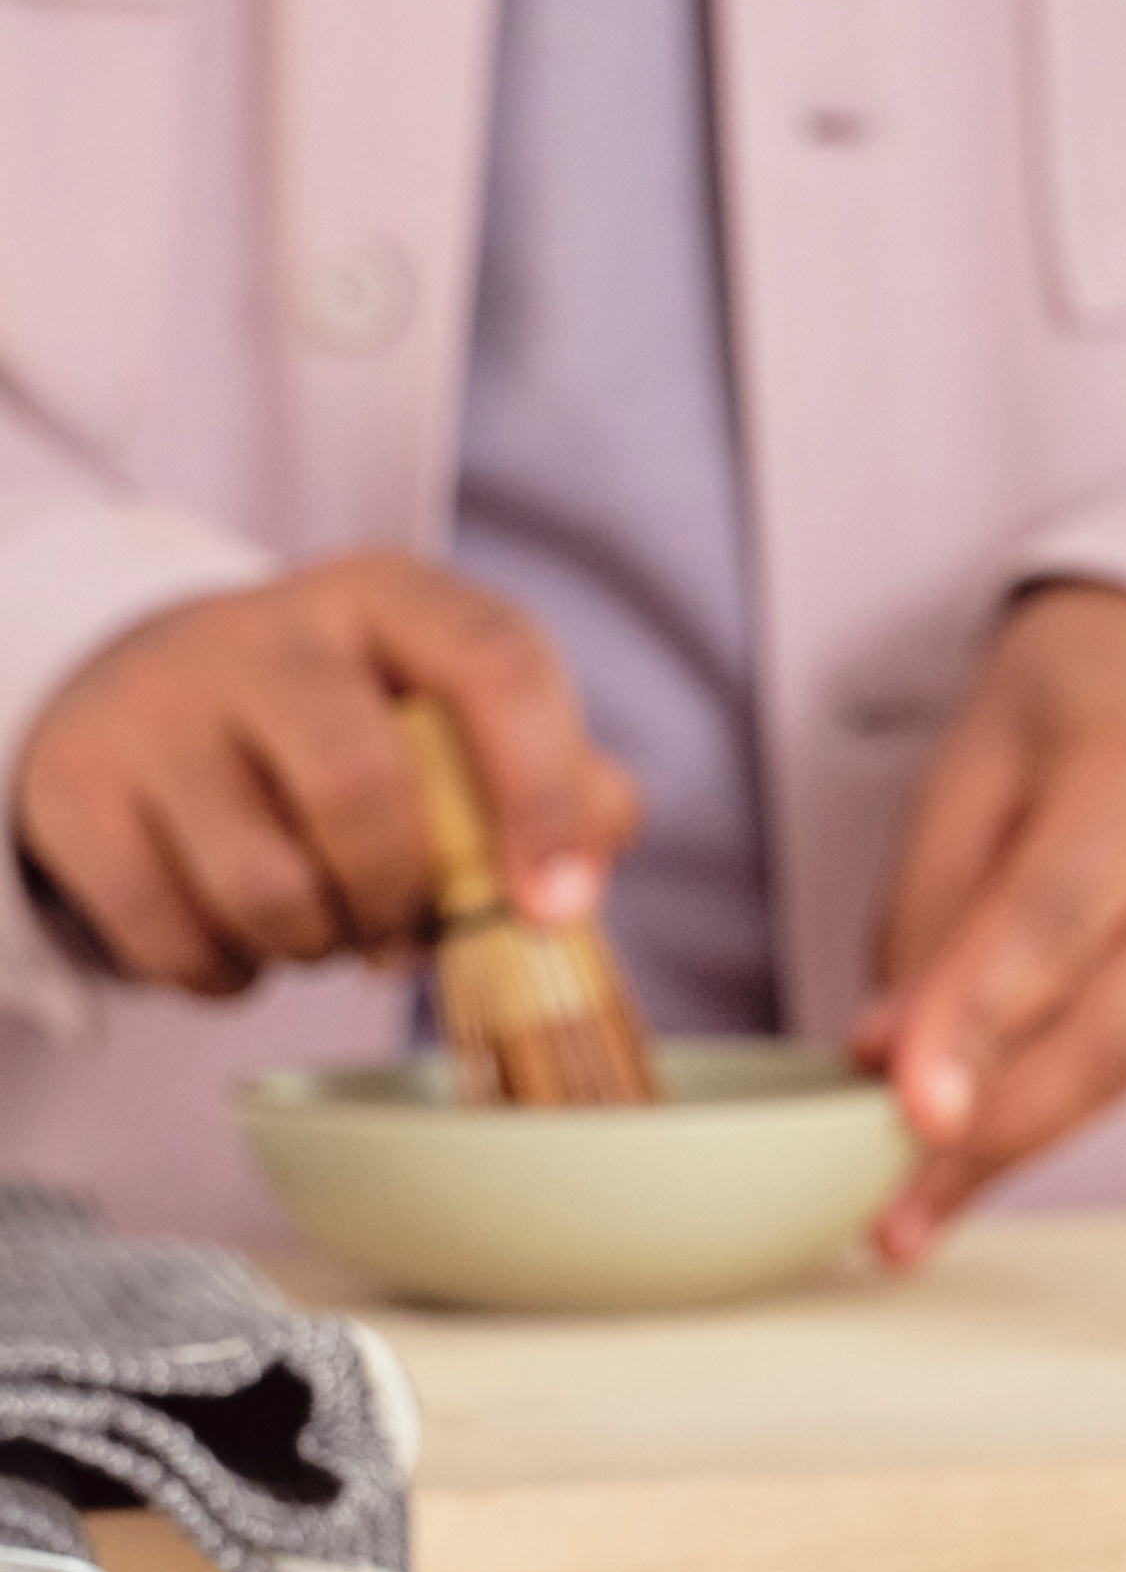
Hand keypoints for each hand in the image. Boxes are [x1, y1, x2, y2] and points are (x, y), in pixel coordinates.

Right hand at [12, 555, 638, 994]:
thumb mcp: (451, 716)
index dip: (542, 794)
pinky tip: (245, 943)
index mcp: (390, 598)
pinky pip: (172, 932)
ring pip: (266, 883)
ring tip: (327, 926)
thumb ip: (559, 772)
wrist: (149, 692)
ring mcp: (157, 705)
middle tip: (407, 930)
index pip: (495, 664)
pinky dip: (227, 973)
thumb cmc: (346, 722)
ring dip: (318, 944)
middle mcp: (268, 631)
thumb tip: (606, 832)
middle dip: (404, 897)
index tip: (554, 904)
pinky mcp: (74, 786)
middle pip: (362, 791)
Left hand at [861, 582, 1125, 1262]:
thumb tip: (890, 1062)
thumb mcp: (963, 777)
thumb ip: (930, 915)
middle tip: (896, 1213)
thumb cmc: (1060, 722)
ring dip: (1018, 1138)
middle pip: (1114, 1028)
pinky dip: (1063, 1096)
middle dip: (998, 1131)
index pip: (1052, 922)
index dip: (980, 1025)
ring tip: (916, 1202)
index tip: (908, 1113)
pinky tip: (998, 1115)